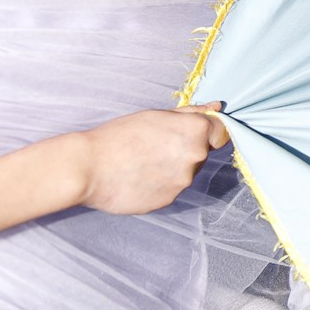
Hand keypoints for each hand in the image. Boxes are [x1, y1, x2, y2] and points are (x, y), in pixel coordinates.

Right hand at [64, 106, 228, 214]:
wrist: (88, 168)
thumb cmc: (120, 135)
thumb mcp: (157, 115)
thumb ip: (192, 113)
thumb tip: (216, 108)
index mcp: (195, 132)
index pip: (222, 133)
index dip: (208, 132)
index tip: (191, 133)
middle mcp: (195, 158)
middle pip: (201, 153)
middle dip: (184, 149)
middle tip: (154, 147)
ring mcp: (182, 182)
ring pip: (185, 173)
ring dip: (171, 168)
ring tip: (141, 163)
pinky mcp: (168, 201)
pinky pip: (170, 189)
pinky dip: (159, 185)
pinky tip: (137, 178)